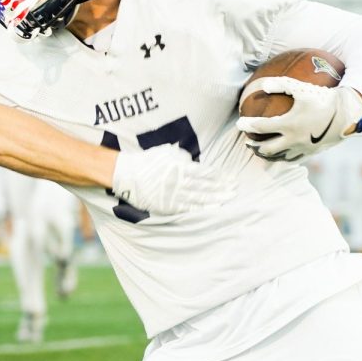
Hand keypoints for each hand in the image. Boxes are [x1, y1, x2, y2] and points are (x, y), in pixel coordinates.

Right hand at [112, 145, 234, 214]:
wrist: (126, 175)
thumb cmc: (147, 161)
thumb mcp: (166, 152)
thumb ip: (183, 157)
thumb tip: (194, 163)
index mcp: (180, 167)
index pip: (206, 172)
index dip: (220, 176)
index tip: (231, 178)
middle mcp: (179, 181)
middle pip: (206, 186)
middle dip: (222, 187)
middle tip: (235, 189)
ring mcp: (174, 195)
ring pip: (200, 198)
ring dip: (216, 198)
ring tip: (228, 198)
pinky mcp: (168, 206)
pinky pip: (188, 208)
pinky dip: (202, 208)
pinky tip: (213, 208)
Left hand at [236, 79, 361, 162]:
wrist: (347, 114)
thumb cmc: (323, 97)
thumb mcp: (301, 88)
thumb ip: (280, 84)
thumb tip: (262, 85)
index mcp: (289, 124)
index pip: (261, 128)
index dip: (248, 125)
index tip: (240, 123)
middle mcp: (293, 139)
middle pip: (266, 148)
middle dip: (253, 146)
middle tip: (247, 141)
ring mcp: (302, 148)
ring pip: (279, 157)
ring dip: (266, 154)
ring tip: (260, 150)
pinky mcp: (311, 153)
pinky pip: (293, 159)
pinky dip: (282, 158)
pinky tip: (280, 153)